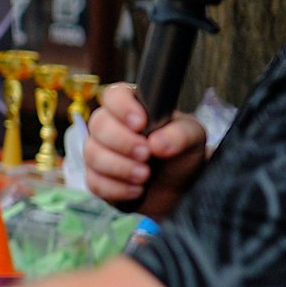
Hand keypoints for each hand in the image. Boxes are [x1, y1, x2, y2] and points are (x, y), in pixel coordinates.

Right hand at [83, 81, 206, 218]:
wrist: (179, 188)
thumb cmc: (182, 154)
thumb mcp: (193, 138)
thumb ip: (180, 135)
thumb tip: (157, 143)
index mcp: (131, 107)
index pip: (113, 95)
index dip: (122, 108)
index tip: (141, 124)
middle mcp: (110, 126)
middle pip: (98, 125)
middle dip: (123, 142)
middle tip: (147, 154)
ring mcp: (100, 152)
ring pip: (92, 154)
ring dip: (120, 167)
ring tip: (145, 176)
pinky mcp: (97, 178)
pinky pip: (95, 182)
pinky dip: (117, 189)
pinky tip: (137, 190)